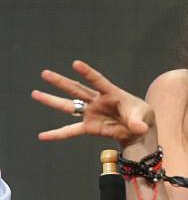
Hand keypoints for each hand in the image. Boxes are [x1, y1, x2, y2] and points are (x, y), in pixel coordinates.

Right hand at [32, 60, 154, 147]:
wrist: (137, 128)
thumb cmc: (140, 115)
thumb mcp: (141, 117)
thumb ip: (137, 122)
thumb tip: (140, 129)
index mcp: (111, 93)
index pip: (98, 81)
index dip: (88, 73)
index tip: (76, 63)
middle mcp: (97, 100)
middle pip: (76, 89)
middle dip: (61, 82)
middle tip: (44, 73)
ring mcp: (91, 112)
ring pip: (68, 105)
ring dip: (52, 100)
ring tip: (35, 93)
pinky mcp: (89, 126)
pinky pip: (70, 130)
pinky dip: (57, 134)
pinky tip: (42, 136)